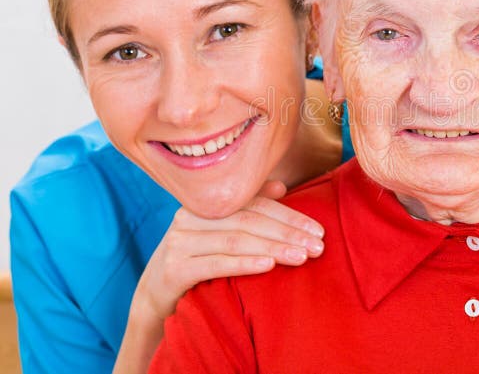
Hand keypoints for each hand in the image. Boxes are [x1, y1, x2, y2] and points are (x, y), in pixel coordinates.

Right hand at [133, 180, 324, 321]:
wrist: (155, 296)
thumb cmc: (199, 259)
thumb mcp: (222, 233)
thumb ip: (249, 208)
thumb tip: (281, 186)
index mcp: (205, 203)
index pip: (255, 204)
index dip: (289, 215)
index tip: (318, 230)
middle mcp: (189, 217)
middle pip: (248, 220)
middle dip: (287, 233)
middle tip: (318, 247)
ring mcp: (179, 242)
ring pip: (235, 240)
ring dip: (273, 248)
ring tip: (301, 257)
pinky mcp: (174, 269)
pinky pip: (216, 264)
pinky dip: (245, 263)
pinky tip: (269, 265)